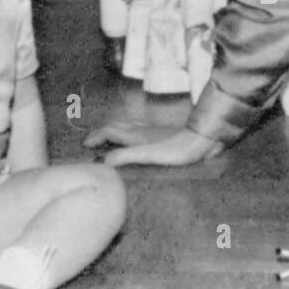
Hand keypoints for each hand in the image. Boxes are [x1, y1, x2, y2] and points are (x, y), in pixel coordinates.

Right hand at [82, 124, 221, 166]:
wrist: (203, 139)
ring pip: (128, 129)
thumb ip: (125, 156)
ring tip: (109, 144)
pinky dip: (129, 138)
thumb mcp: (148, 155)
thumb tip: (102, 161)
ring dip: (115, 134)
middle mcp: (141, 131)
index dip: (95, 137)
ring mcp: (152, 133)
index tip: (85, 145)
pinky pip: (139, 134)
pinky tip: (137, 147)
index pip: (108, 131)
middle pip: (116, 127)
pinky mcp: (163, 137)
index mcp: (135, 136)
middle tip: (93, 143)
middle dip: (102, 134)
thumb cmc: (177, 149)